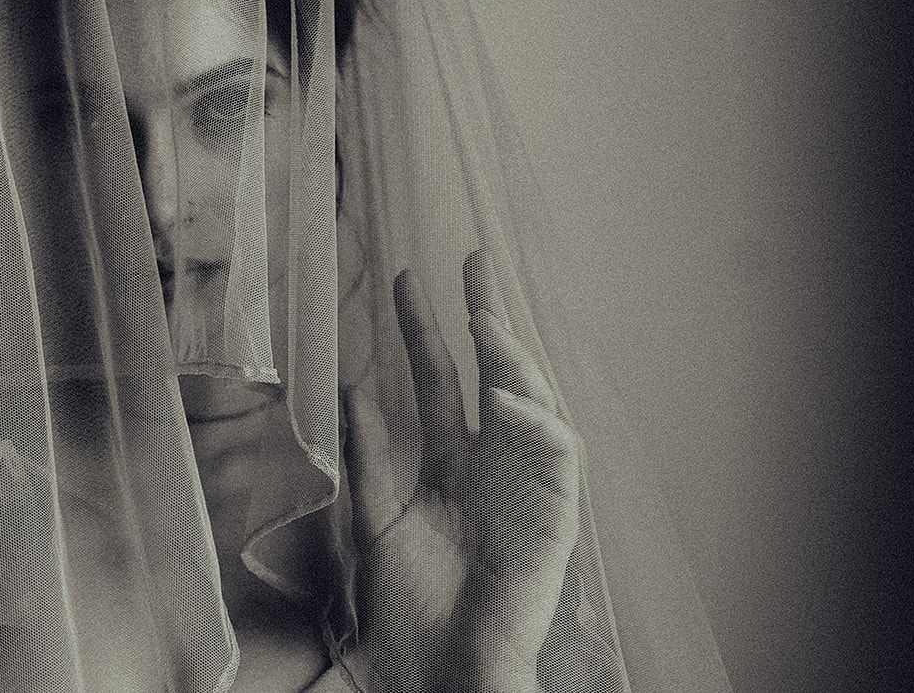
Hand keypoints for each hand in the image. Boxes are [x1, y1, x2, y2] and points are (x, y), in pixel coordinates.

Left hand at [342, 251, 580, 692]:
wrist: (428, 672)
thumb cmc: (405, 608)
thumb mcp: (375, 518)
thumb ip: (370, 455)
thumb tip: (355, 386)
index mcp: (448, 462)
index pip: (440, 378)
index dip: (425, 328)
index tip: (408, 277)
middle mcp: (491, 467)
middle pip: (495, 375)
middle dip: (488, 318)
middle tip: (472, 262)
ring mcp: (523, 491)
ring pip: (533, 406)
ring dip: (514, 362)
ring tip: (483, 322)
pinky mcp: (549, 523)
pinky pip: (558, 464)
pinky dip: (538, 427)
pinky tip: (507, 397)